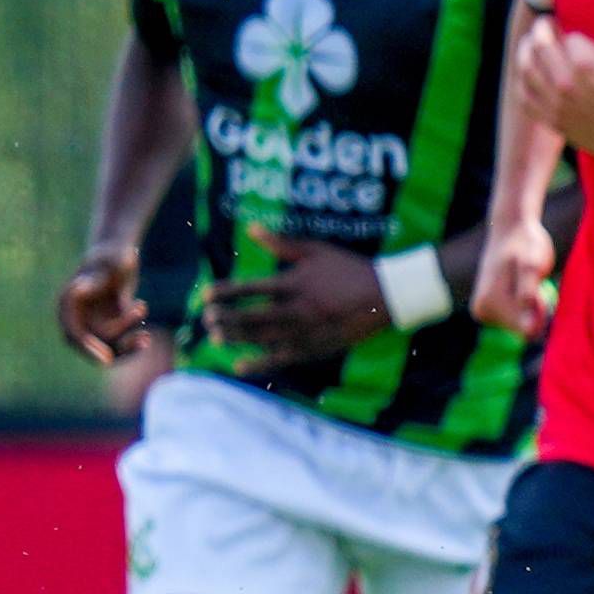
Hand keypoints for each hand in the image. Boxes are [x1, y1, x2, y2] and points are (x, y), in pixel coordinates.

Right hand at [56, 245, 146, 365]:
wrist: (119, 256)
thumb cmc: (115, 256)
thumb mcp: (111, 263)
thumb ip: (98, 278)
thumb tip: (77, 290)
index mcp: (69, 302)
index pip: (73, 333)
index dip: (88, 349)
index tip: (108, 360)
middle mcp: (76, 316)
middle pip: (92, 344)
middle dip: (118, 346)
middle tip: (144, 341)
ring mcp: (90, 322)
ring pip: (106, 347)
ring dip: (128, 347)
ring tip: (146, 337)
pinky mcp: (105, 325)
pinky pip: (117, 343)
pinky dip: (132, 342)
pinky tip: (146, 331)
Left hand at [201, 229, 389, 366]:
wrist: (387, 296)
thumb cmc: (350, 269)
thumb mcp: (316, 250)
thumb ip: (282, 243)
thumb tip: (251, 228)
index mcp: (296, 283)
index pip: (252, 289)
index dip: (226, 292)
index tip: (206, 295)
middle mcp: (298, 309)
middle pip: (253, 317)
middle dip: (226, 318)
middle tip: (207, 319)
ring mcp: (307, 331)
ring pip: (264, 339)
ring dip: (237, 339)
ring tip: (215, 337)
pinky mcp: (316, 347)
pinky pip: (283, 358)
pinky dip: (261, 363)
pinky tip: (240, 366)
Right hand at [472, 215, 555, 338]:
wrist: (512, 229)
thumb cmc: (526, 245)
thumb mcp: (533, 266)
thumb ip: (529, 295)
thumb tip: (528, 328)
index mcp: (489, 303)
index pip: (527, 329)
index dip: (541, 312)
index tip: (538, 287)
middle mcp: (481, 310)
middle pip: (523, 330)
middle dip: (535, 311)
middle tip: (535, 282)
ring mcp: (483, 310)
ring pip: (521, 324)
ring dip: (531, 307)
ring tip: (526, 281)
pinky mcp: (489, 309)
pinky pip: (517, 318)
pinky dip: (526, 306)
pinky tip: (521, 285)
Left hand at [515, 18, 593, 170]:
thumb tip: (573, 46)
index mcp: (586, 65)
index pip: (570, 38)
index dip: (574, 36)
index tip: (572, 36)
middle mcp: (566, 82)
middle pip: (541, 46)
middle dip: (541, 30)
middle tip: (542, 25)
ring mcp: (555, 102)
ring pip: (526, 69)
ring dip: (525, 52)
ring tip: (529, 46)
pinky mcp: (551, 119)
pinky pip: (525, 98)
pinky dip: (523, 83)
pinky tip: (527, 76)